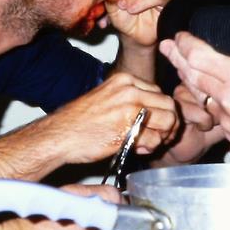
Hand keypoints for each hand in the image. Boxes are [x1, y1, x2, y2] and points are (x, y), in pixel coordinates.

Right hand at [50, 72, 177, 162]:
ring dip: (162, 136)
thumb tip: (154, 111)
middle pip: (169, 105)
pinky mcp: (129, 129)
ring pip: (168, 121)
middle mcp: (130, 91)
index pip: (159, 92)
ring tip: (147, 144)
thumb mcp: (106, 97)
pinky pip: (155, 139)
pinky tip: (137, 149)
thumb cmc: (79, 121)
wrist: (60, 135)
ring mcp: (130, 109)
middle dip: (169, 124)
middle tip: (160, 136)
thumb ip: (130, 99)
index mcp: (124, 80)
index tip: (155, 124)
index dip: (161, 111)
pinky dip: (150, 148)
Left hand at [159, 33, 229, 157]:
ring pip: (201, 96)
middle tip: (168, 46)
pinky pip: (215, 114)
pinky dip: (210, 101)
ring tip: (180, 64)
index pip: (200, 57)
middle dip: (178, 58)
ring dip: (189, 78)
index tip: (181, 36)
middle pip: (193, 75)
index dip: (186, 44)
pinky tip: (206, 92)